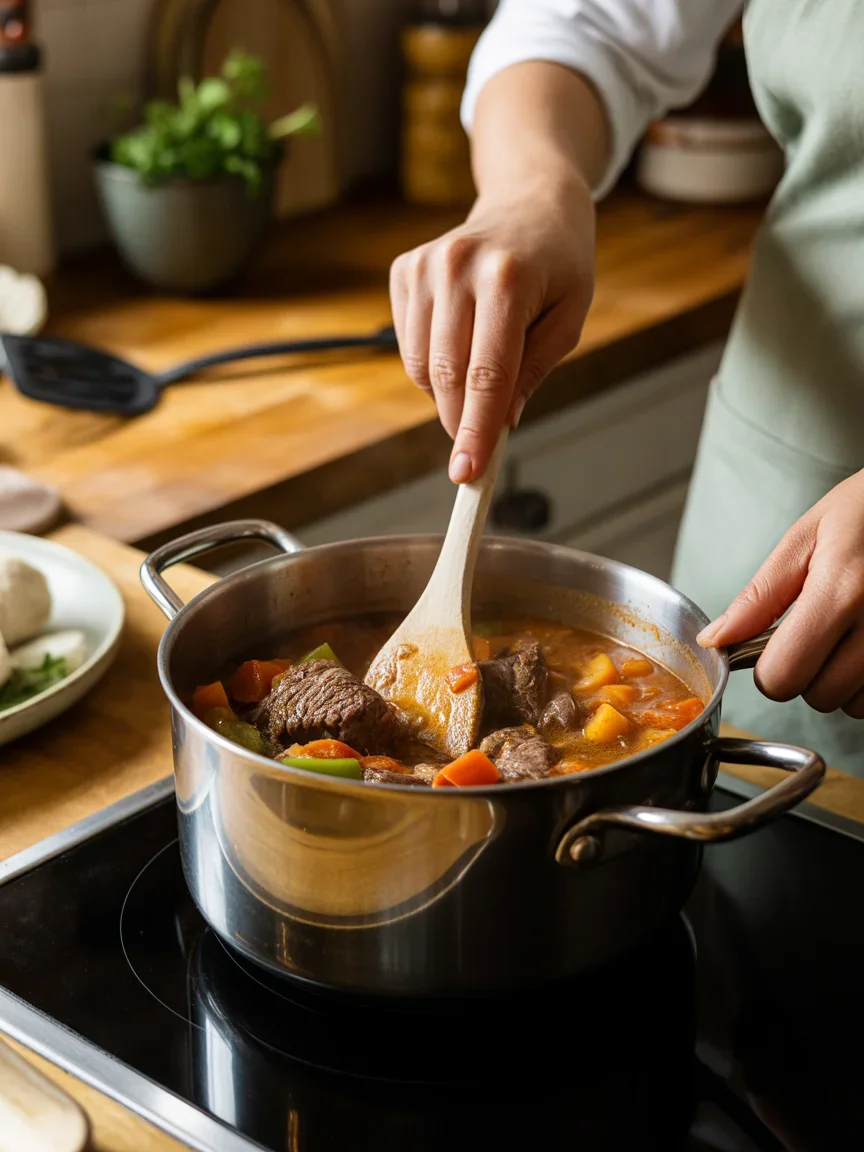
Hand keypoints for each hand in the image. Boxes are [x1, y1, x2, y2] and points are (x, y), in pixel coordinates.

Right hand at [389, 178, 594, 482]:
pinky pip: (408, 346)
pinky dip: (432, 364)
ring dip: (447, 393)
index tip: (468, 472)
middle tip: (478, 443)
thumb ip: (534, 371)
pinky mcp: (405, 269)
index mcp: (507, 279)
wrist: (529, 200)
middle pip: (448, 376)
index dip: (476, 430)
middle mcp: (457, 267)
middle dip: (461, 421)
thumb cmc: (558, 263)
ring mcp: (424, 266)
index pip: (487, 375)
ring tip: (482, 371)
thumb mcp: (569, 318)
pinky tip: (461, 341)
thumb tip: (501, 422)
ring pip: (422, 367)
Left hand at [697, 469, 863, 716]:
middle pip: (820, 697)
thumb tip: (715, 641)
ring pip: (856, 705)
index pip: (782, 675)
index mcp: (841, 591)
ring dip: (845, 681)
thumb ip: (760, 596)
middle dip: (808, 674)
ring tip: (853, 632)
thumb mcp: (807, 537)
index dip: (768, 667)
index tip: (775, 645)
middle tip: (819, 633)